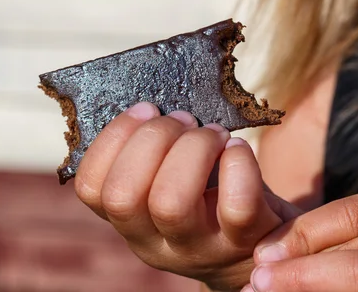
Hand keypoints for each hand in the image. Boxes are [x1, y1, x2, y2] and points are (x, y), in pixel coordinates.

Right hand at [74, 102, 301, 291]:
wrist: (265, 249)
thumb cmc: (212, 199)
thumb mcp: (172, 185)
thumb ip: (154, 156)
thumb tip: (150, 108)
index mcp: (132, 223)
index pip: (92, 189)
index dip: (112, 139)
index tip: (146, 108)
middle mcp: (157, 243)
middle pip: (124, 196)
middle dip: (153, 138)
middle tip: (185, 120)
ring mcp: (200, 247)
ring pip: (171, 203)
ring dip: (192, 148)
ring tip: (213, 134)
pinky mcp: (244, 239)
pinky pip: (236, 204)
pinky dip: (238, 163)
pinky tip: (238, 148)